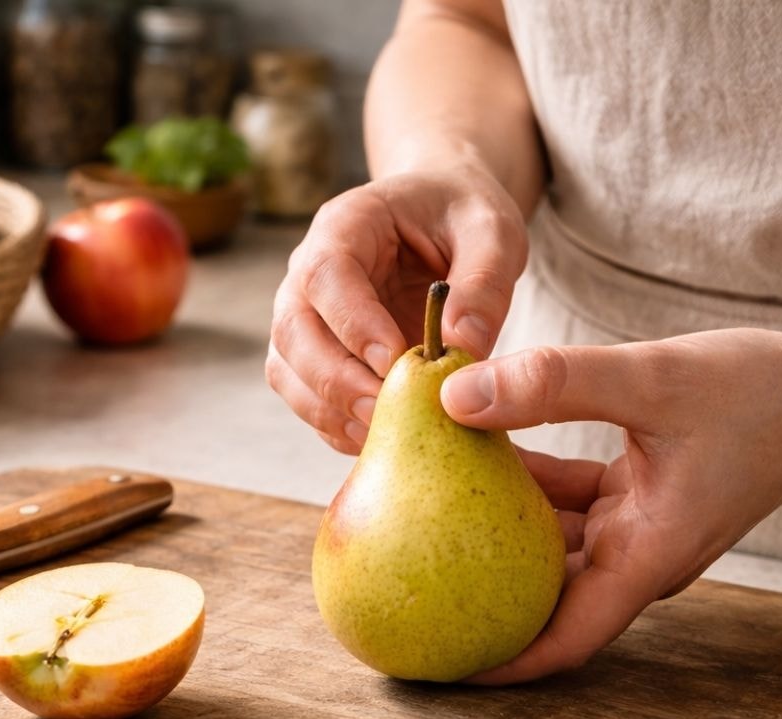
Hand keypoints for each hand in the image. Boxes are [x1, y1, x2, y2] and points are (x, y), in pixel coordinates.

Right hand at [266, 162, 527, 453]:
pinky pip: (308, 398)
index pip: (326, 274)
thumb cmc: (464, 216)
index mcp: (346, 225)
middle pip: (293, 330)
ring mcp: (308, 316)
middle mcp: (310, 271)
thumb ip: (485, 282)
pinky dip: (335, 425)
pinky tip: (377, 439)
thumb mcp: (492, 231)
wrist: (445, 216)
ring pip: (289, 370)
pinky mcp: (318, 355)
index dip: (352, 322)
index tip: (393, 360)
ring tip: (383, 433)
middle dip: (334, 379)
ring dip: (328, 409)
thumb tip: (463, 344)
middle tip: (385, 412)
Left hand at [439, 329, 781, 683]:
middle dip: (481, 595)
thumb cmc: (762, 393)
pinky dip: (529, 484)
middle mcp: (637, 556)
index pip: (562, 639)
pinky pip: (569, 503)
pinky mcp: (641, 496)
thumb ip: (553, 385)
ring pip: (551, 542)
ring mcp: (639, 528)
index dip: (498, 663)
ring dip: (496, 525)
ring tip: (424, 507)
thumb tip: (454, 395)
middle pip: (544, 597)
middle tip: (408, 585)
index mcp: (645, 559)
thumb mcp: (651, 381)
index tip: (436, 665)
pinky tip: (480, 445)